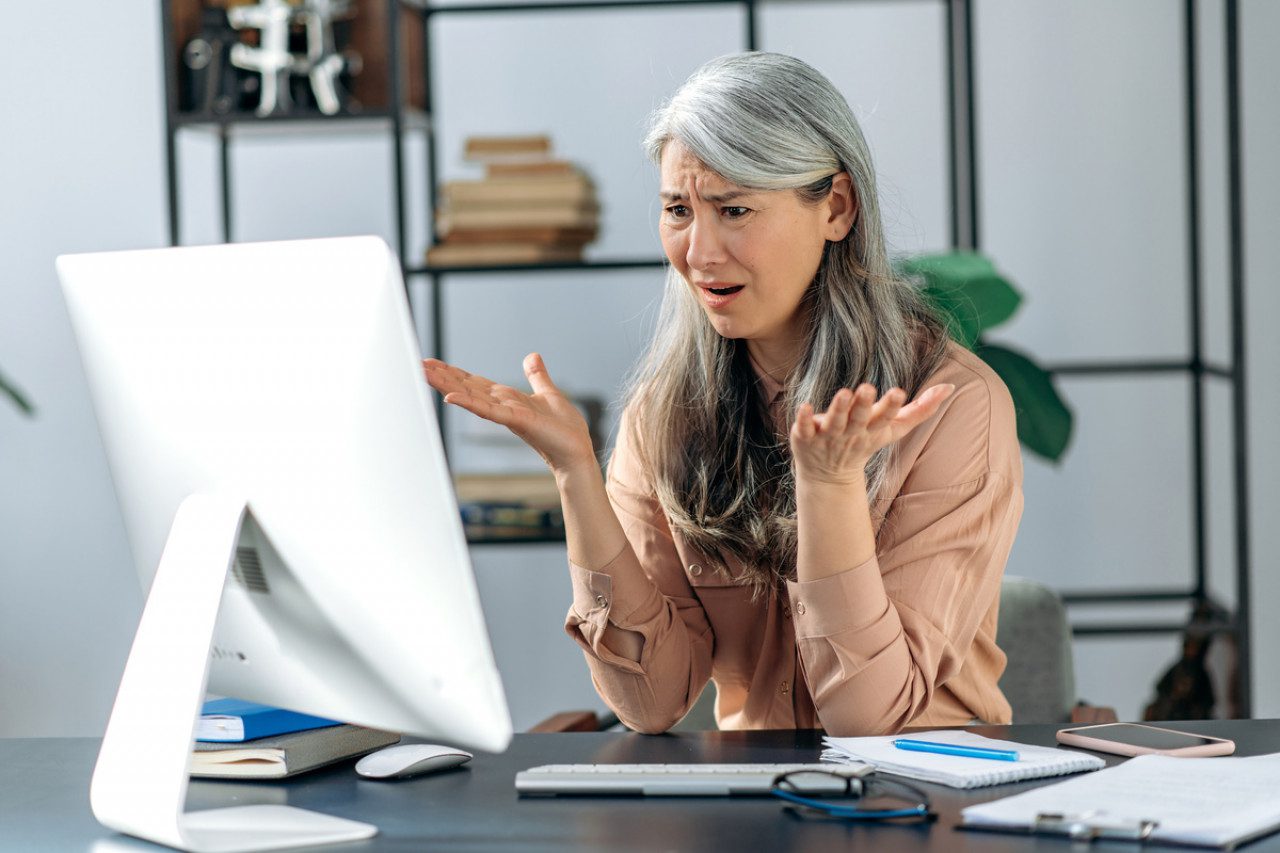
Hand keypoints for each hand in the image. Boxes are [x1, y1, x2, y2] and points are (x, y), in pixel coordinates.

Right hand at [422, 353, 595, 474]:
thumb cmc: (564, 429)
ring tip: (424, 373)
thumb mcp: (548, 393)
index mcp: (506, 399)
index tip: (431, 362)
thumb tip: (531, 356)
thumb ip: (537, 376)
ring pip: (470, 396)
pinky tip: (450, 397)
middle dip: (442, 376)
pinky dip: (469, 403)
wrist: (577, 451)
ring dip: (447, 385)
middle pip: (465, 387)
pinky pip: (488, 410)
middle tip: (416, 364)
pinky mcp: (517, 420)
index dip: (453, 372)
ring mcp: (506, 414)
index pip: (473, 383)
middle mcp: (501, 406)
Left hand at [789, 383, 955, 485]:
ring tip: (843, 393)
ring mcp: (827, 436)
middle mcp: (851, 433)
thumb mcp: (893, 429)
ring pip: (833, 422)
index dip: (891, 406)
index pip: (885, 418)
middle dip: (863, 405)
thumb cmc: (864, 444)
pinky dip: (803, 420)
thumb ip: (920, 410)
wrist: (829, 476)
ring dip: (837, 409)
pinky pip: (803, 428)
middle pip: (859, 418)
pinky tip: (803, 407)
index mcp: (872, 430)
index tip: (899, 392)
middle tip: (868, 388)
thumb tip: (950, 387)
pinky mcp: (805, 437)